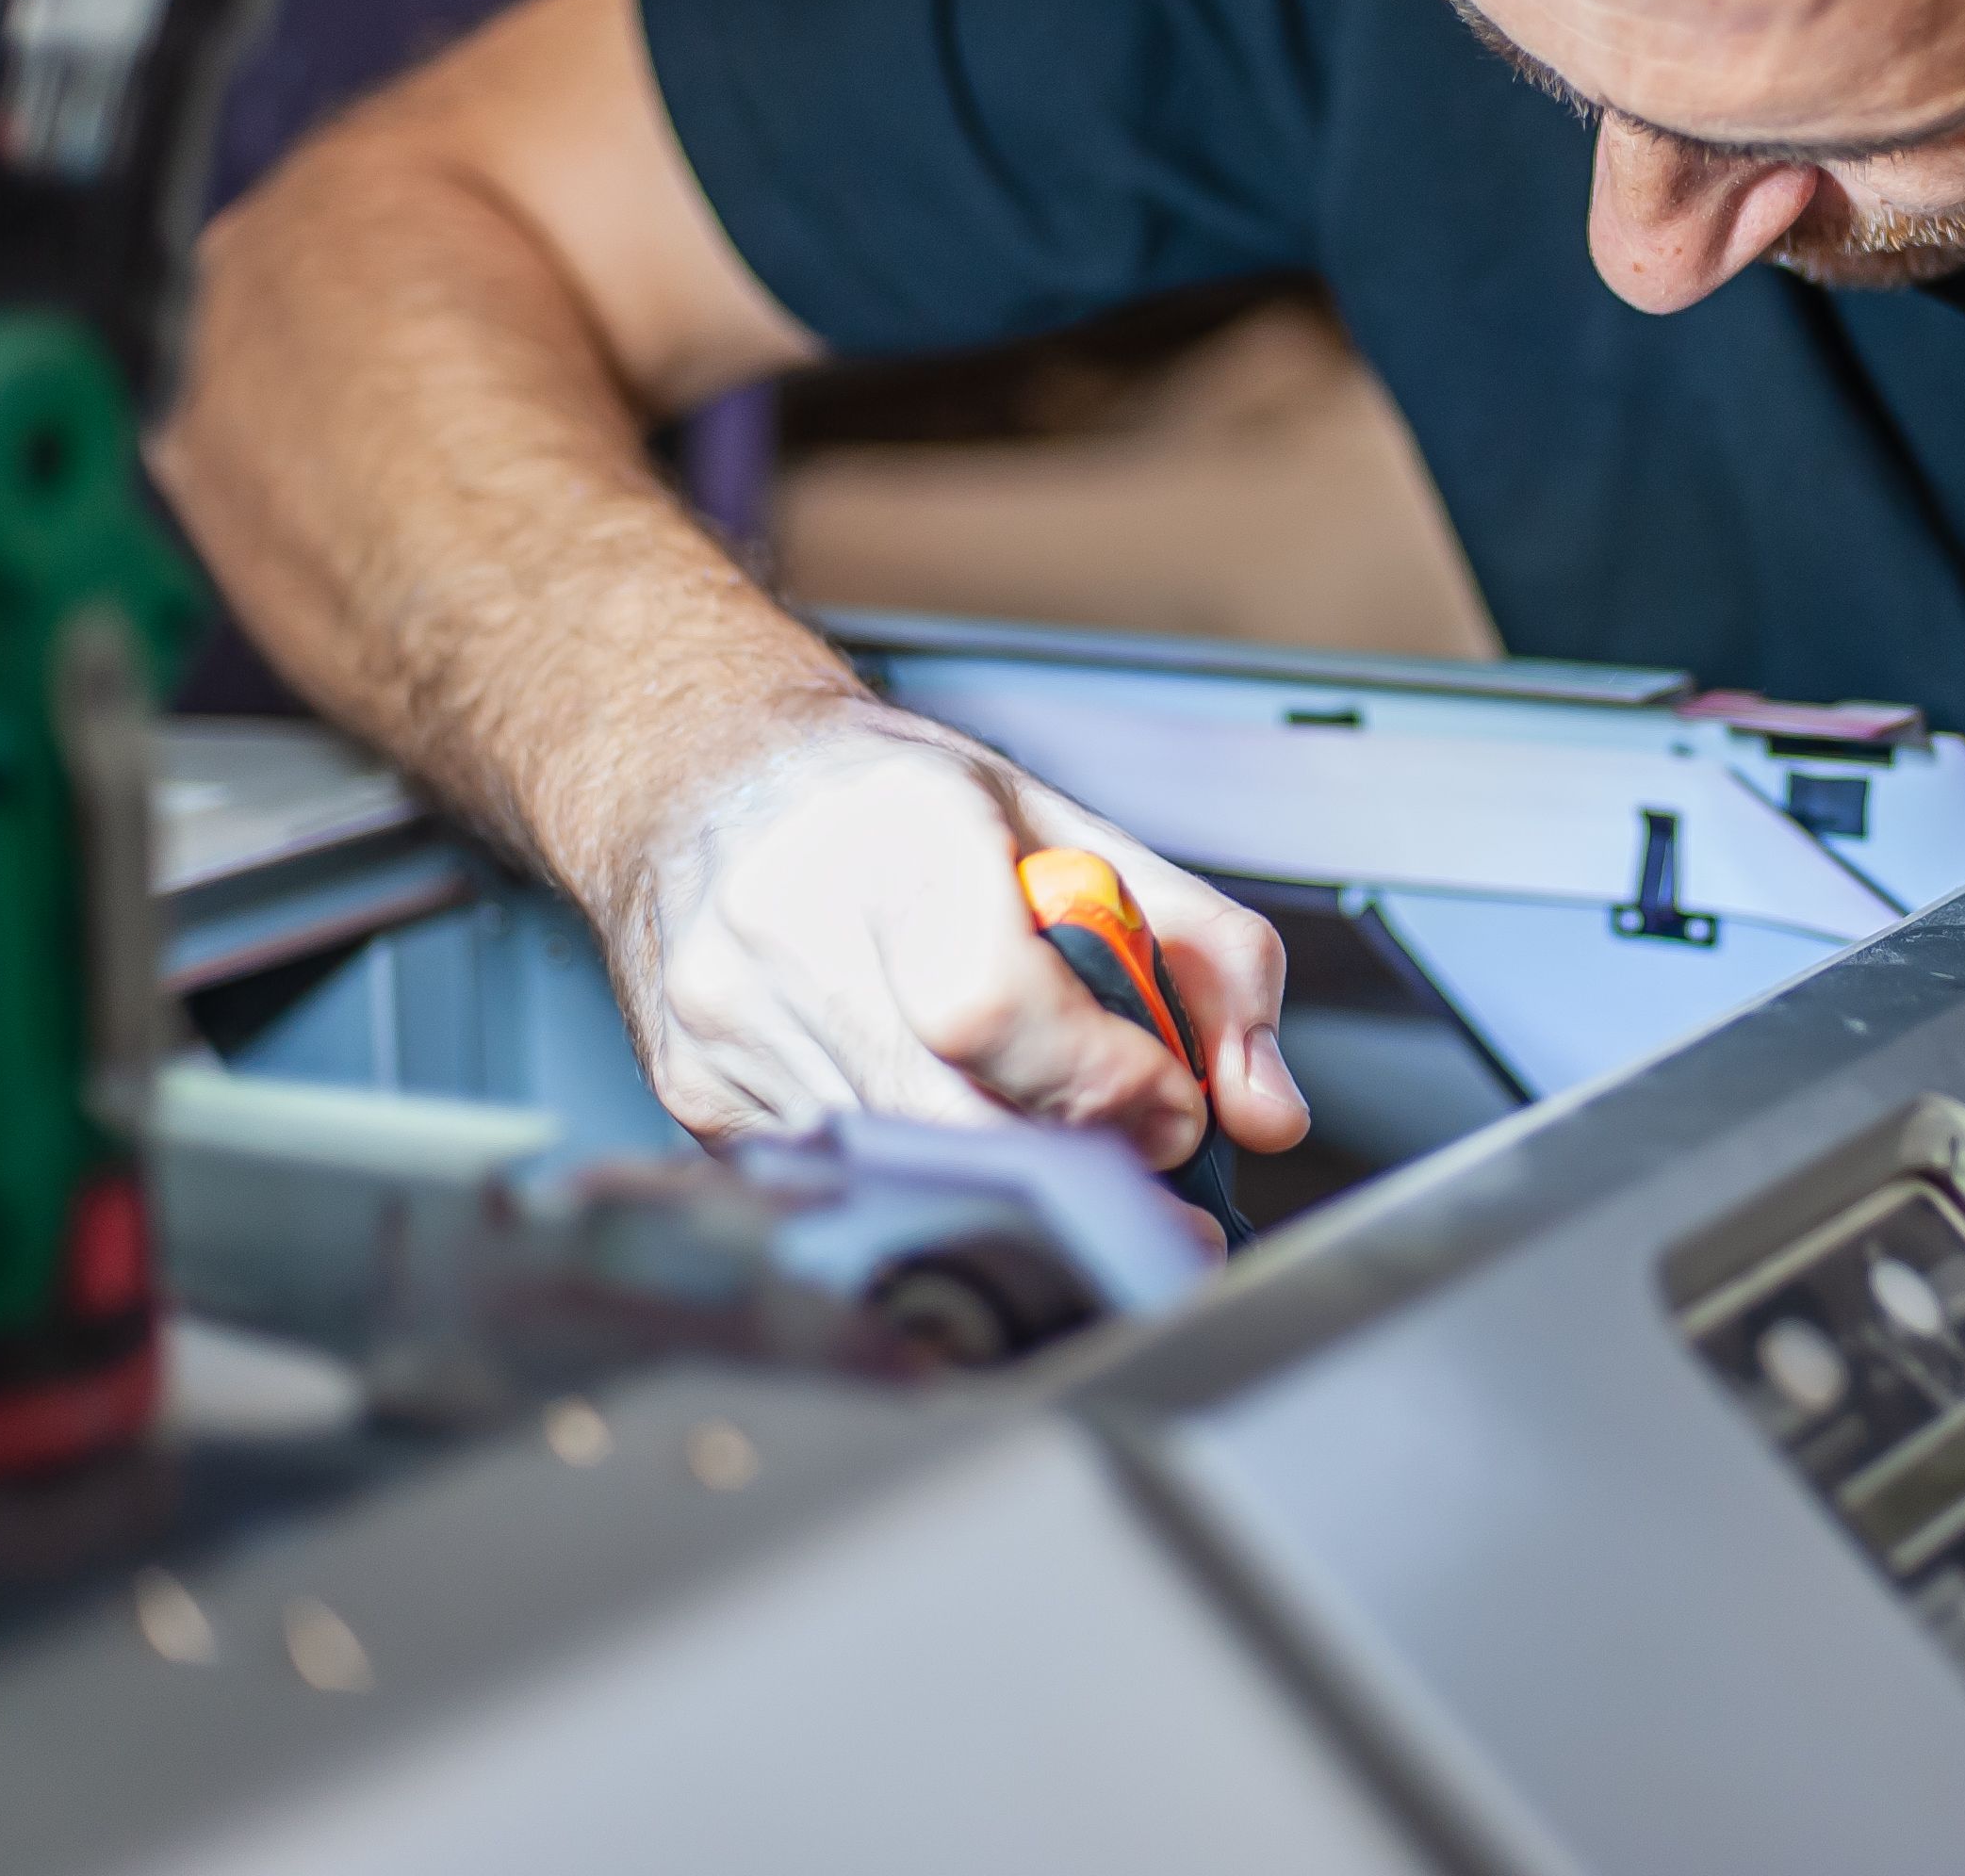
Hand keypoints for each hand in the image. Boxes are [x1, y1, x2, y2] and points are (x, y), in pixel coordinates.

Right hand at [611, 704, 1309, 1172]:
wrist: (704, 780)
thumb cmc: (898, 805)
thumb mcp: (1078, 836)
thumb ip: (1210, 963)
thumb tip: (1269, 1112)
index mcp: (898, 836)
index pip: (992, 1006)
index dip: (1102, 1082)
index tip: (1169, 1102)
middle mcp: (789, 927)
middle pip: (954, 1115)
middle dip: (1081, 1159)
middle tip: (1146, 1157)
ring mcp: (726, 1023)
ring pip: (905, 1169)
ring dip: (1012, 1183)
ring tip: (1064, 1142)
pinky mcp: (696, 1096)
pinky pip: (846, 1179)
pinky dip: (926, 1175)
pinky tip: (956, 1129)